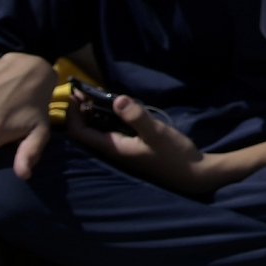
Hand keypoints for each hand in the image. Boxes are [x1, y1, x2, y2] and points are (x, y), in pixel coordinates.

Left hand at [63, 95, 223, 196]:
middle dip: (81, 111)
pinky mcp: (133, 148)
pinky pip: (111, 132)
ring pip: (98, 132)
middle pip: (85, 132)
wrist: (192, 174)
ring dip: (94, 114)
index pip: (80, 132)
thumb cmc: (174, 154)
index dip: (73, 113)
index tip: (75, 93)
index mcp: (113, 147)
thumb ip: (136, 117)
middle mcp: (113, 150)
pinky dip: (108, 118)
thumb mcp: (157, 133)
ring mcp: (123, 150)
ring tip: (96, 95)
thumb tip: (117, 99)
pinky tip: (117, 109)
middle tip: (84, 90)